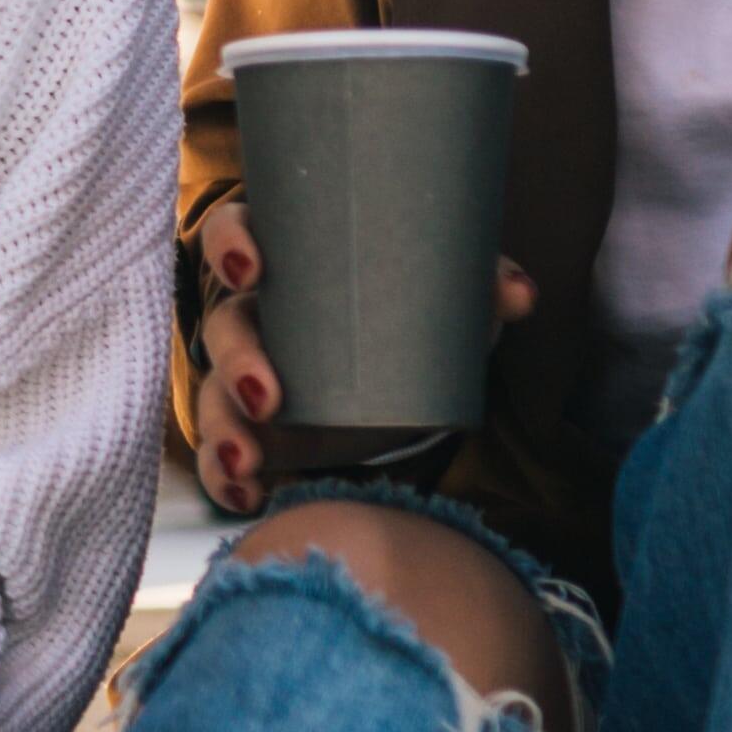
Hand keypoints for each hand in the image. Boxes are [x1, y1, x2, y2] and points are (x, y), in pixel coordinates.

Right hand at [178, 194, 532, 513]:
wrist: (408, 382)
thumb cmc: (411, 314)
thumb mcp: (447, 295)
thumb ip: (480, 284)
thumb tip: (518, 295)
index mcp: (287, 264)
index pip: (233, 235)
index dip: (229, 245)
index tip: (251, 267)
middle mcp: (257, 319)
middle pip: (223, 327)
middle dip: (237, 360)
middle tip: (268, 396)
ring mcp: (247, 378)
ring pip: (212, 396)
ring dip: (222, 429)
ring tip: (247, 462)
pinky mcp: (256, 432)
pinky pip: (219, 455)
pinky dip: (222, 478)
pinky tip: (247, 496)